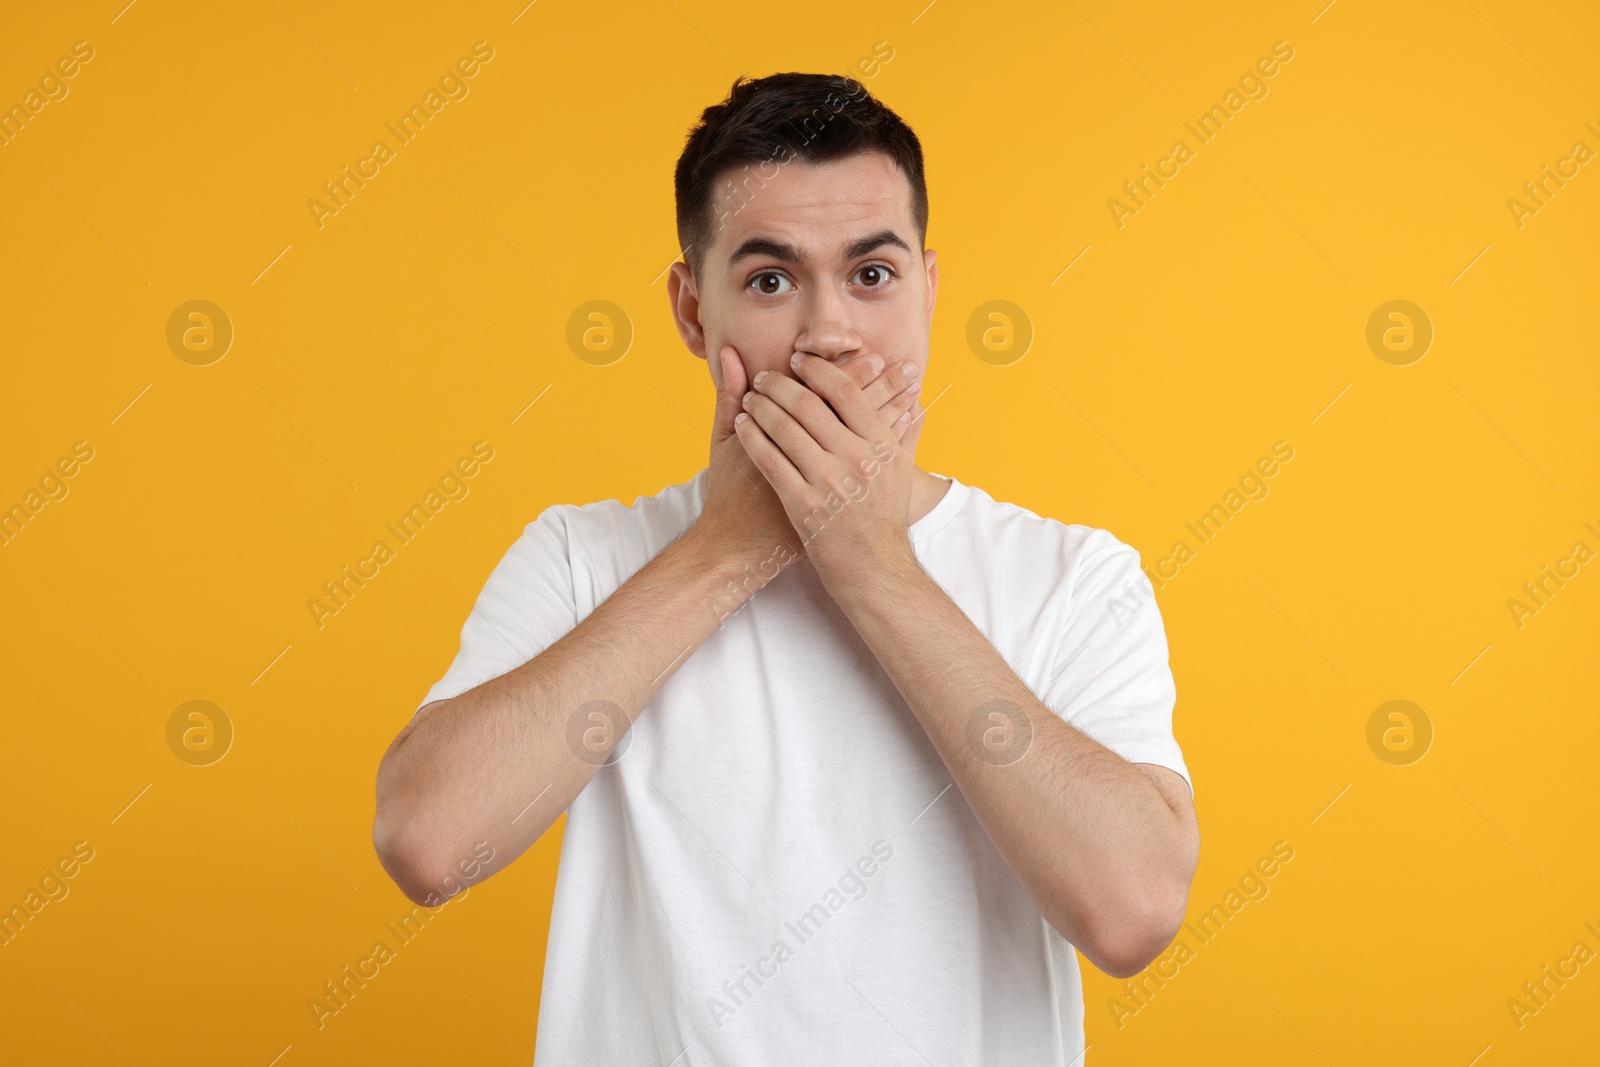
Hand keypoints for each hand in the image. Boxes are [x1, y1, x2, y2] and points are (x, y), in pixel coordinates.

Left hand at [733, 352, 920, 595]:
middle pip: (808, 405)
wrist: (875, 570)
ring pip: (784, 429)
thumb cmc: (885, 519)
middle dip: (779, 385)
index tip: (798, 361)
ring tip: (750, 398)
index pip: (845, 391)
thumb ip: (903, 431)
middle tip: (763, 377)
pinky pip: (770, 460)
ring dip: (760, 407)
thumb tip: (912, 398)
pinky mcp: (804, 506)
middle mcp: (856, 459)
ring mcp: (829, 482)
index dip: (818, 370)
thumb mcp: (901, 472)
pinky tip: (742, 426)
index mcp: (881, 444)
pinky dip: (752, 437)